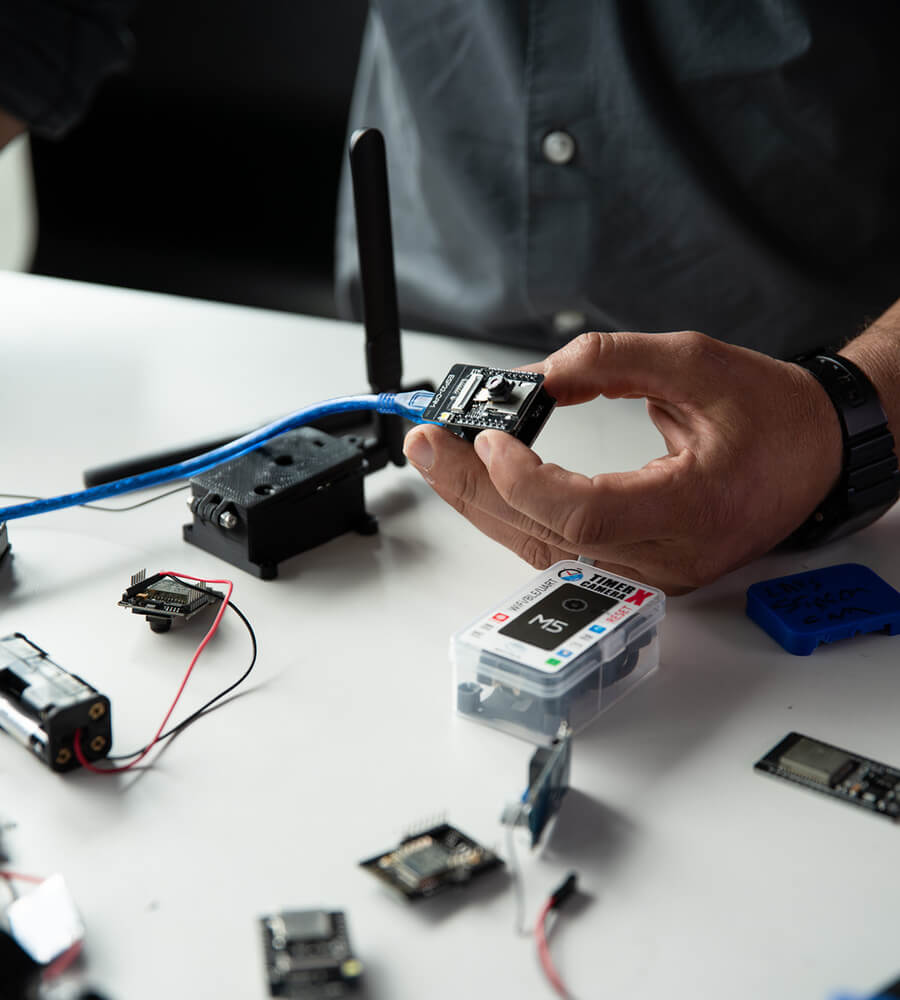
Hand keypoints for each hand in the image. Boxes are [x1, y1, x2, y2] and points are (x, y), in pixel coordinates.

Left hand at [403, 331, 843, 593]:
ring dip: (483, 500)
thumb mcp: (697, 363)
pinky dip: (515, 510)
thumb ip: (610, 362)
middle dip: (474, 486)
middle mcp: (670, 557)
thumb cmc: (773, 416)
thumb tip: (532, 379)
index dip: (526, 479)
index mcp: (696, 509)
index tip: (490, 436)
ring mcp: (653, 572)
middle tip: (425, 441)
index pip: (588, 515)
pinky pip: (560, 547)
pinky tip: (481, 480)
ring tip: (438, 455)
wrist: (814, 456)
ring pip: (545, 548)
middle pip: (548, 536)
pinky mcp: (639, 567)